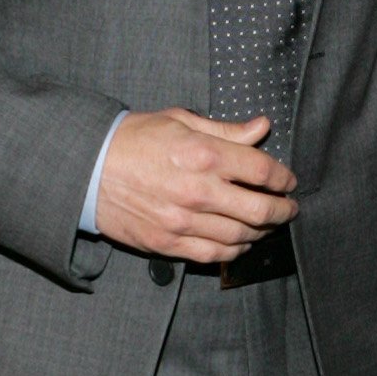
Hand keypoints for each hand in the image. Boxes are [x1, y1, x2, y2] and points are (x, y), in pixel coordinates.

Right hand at [96, 109, 296, 263]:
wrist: (87, 168)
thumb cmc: (133, 140)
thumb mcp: (180, 120)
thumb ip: (225, 130)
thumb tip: (261, 128)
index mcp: (203, 154)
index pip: (262, 171)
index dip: (283, 177)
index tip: (288, 181)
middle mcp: (197, 191)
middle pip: (260, 209)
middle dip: (283, 210)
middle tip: (289, 207)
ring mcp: (183, 221)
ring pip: (240, 236)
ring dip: (262, 232)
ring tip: (267, 224)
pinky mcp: (168, 243)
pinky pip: (213, 255)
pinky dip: (234, 251)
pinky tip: (241, 243)